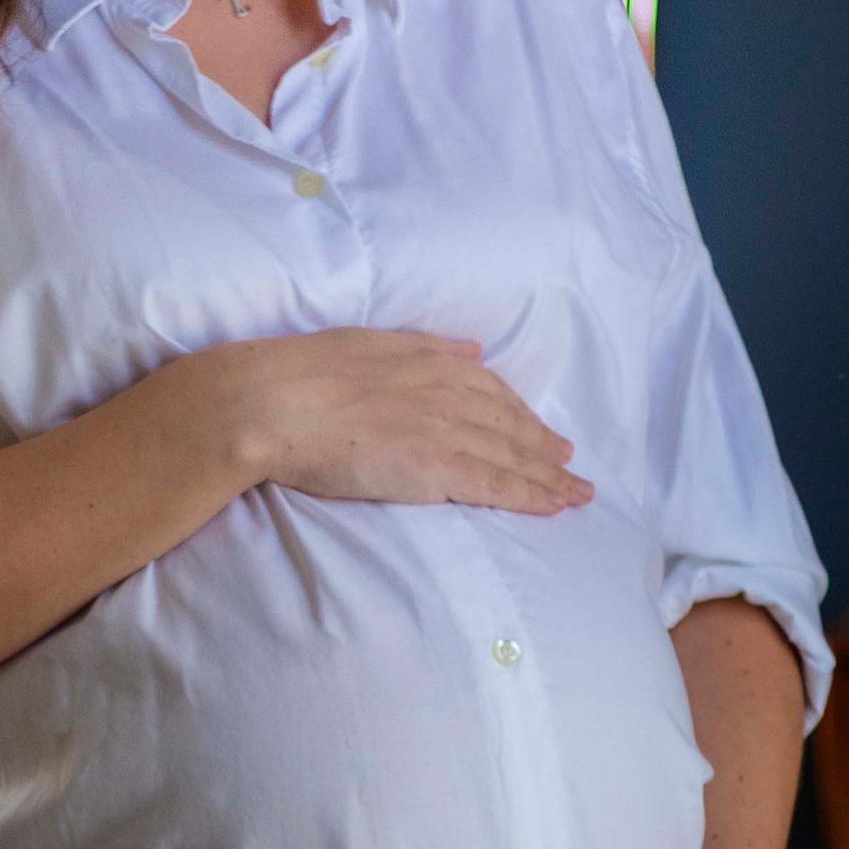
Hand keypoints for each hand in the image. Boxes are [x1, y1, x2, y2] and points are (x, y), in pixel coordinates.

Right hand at [209, 328, 592, 516]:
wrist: (273, 401)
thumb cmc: (303, 372)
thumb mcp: (372, 342)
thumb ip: (426, 347)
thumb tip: (470, 349)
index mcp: (430, 360)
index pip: (491, 391)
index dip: (521, 415)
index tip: (541, 433)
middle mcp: (447, 392)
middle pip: (511, 425)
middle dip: (545, 448)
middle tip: (571, 468)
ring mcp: (444, 429)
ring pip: (512, 456)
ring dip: (548, 478)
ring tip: (574, 495)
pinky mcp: (435, 467)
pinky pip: (495, 484)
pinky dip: (529, 495)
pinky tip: (552, 506)